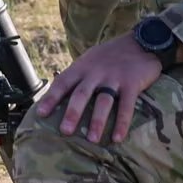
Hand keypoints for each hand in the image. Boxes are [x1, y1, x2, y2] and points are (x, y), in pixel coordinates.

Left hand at [35, 32, 162, 142]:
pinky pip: (126, 106)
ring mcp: (114, 78)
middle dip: (73, 113)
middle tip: (65, 131)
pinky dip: (122, 123)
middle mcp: (96, 72)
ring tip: (92, 139)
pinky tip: (117, 138)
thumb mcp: (90, 59)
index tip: (41, 114)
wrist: (141, 42)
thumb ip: (78, 75)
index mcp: (83, 66)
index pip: (63, 82)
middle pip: (82, 93)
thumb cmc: (111, 54)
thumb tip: (59, 95)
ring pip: (103, 101)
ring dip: (97, 121)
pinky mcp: (132, 84)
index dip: (52, 98)